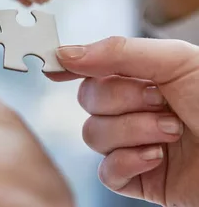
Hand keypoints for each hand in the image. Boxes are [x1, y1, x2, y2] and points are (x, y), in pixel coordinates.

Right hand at [55, 36, 198, 205]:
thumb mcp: (175, 61)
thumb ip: (119, 52)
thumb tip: (67, 52)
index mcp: (142, 75)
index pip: (94, 66)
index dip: (72, 64)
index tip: (55, 65)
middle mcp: (134, 107)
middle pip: (88, 99)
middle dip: (121, 99)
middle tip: (158, 99)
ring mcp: (135, 143)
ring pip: (94, 135)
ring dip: (132, 130)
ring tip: (170, 130)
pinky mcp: (140, 179)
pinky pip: (107, 171)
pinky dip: (129, 161)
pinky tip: (158, 156)